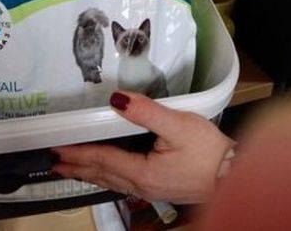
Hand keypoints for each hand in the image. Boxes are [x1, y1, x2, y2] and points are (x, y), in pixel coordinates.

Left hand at [51, 91, 233, 203]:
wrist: (239, 178)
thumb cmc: (212, 152)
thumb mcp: (180, 125)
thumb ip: (146, 112)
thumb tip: (116, 98)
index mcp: (142, 172)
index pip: (100, 159)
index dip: (76, 152)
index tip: (55, 147)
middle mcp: (140, 185)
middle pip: (99, 174)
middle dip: (74, 166)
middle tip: (51, 161)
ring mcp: (149, 190)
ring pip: (109, 181)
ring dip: (86, 173)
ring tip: (66, 169)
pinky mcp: (158, 188)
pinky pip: (120, 183)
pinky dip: (103, 176)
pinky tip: (101, 173)